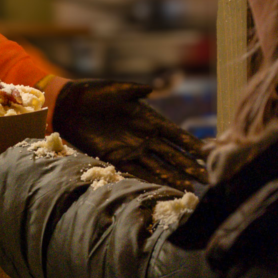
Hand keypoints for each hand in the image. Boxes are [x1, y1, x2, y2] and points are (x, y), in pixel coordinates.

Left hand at [52, 79, 206, 190]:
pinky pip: (137, 171)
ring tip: (190, 188)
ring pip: (158, 166)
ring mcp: (132, 148)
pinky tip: (164, 188)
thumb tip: (152, 90)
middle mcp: (144, 136)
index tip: (208, 154)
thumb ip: (136, 91)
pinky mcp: (116, 158)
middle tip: (207, 178)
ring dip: (174, 177)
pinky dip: (151, 180)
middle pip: (172, 154)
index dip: (191, 144)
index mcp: (149, 118)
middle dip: (189, 166)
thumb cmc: (94, 93)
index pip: (176, 134)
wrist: (70, 105)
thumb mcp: (118, 89)